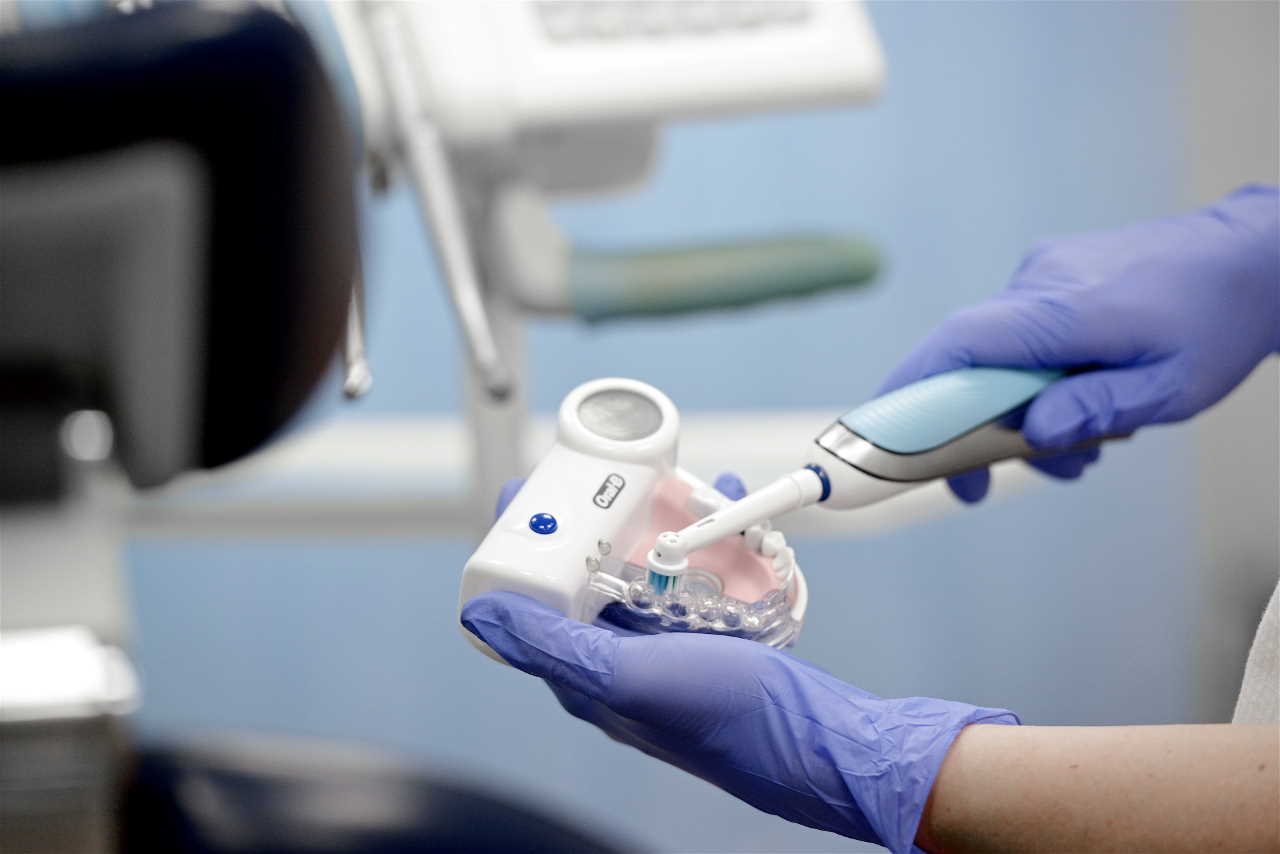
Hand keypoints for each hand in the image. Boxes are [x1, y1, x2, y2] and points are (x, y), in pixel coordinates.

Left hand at [470, 475, 1017, 852]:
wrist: (820, 741)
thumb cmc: (724, 716)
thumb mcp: (629, 677)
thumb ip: (554, 646)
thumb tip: (480, 615)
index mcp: (589, 673)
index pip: (535, 603)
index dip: (524, 547)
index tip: (526, 491)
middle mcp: (622, 657)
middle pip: (588, 574)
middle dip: (592, 520)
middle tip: (601, 472)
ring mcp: (668, 642)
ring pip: (645, 565)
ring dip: (653, 520)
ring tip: (668, 480)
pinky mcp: (711, 632)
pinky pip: (696, 572)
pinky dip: (705, 536)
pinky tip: (723, 511)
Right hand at [881, 184, 1279, 501]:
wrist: (1255, 256)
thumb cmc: (1218, 321)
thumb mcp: (1169, 386)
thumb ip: (1095, 409)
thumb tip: (1033, 433)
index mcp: (1063, 310)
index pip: (959, 346)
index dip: (907, 389)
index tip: (873, 435)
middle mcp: (1039, 283)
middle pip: (966, 359)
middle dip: (962, 426)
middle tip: (972, 484)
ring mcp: (1043, 275)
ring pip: (994, 353)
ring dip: (1011, 408)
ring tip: (1073, 450)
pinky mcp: (1053, 278)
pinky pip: (1016, 335)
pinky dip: (1029, 377)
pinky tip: (1076, 404)